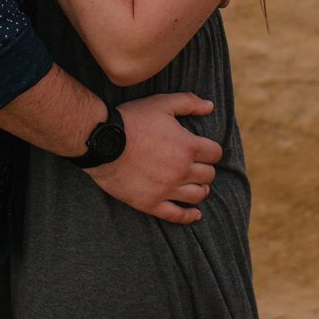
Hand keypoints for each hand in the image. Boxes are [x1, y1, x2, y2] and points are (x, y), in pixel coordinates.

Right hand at [86, 93, 223, 223]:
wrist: (103, 142)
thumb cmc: (132, 120)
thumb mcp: (161, 103)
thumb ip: (189, 102)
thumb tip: (210, 106)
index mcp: (188, 146)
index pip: (215, 153)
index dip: (211, 150)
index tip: (203, 149)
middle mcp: (182, 170)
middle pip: (209, 175)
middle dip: (205, 168)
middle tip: (196, 165)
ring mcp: (167, 189)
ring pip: (197, 195)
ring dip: (200, 189)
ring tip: (195, 185)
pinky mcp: (151, 203)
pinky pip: (177, 215)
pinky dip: (189, 216)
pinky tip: (194, 214)